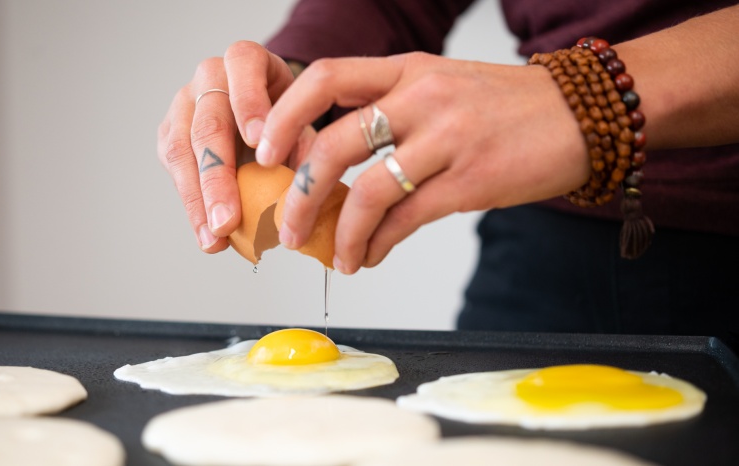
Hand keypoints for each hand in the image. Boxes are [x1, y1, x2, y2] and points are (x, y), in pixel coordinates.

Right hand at [157, 41, 297, 252]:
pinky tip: (208, 234)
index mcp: (246, 60)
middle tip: (229, 218)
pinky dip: (192, 206)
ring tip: (216, 237)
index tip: (257, 141)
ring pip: (181, 150)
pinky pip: (174, 170)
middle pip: (207, 123)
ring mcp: (183, 105)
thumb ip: (306, 145)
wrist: (261, 110)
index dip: (249, 102)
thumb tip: (307, 189)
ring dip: (198, 200)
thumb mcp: (303, 120)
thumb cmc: (285, 114)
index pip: (243, 65)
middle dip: (218, 176)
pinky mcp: (169, 133)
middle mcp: (209, 77)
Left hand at [256, 52, 587, 273]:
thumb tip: (340, 162)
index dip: (284, 115)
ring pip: (368, 189)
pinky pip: (407, 218)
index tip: (266, 150)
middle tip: (288, 225)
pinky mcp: (472, 180)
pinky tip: (368, 256)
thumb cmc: (508, 106)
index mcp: (408, 70)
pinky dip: (377, 243)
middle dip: (301, 193)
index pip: (325, 78)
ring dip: (339, 231)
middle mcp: (421, 97)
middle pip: (334, 143)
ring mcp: (447, 138)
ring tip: (333, 256)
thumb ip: (393, 111)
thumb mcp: (444, 86)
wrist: (584, 113)